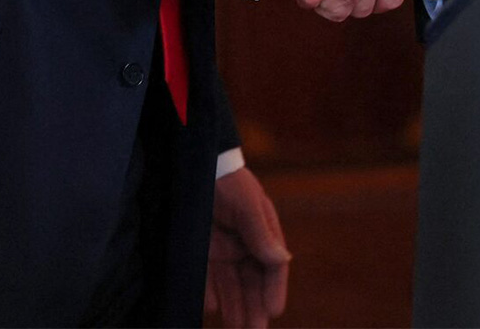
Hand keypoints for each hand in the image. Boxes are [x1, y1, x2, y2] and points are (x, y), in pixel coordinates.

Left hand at [205, 167, 288, 328]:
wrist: (196, 167)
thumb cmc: (228, 182)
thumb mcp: (247, 205)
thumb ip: (261, 233)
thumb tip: (283, 259)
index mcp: (263, 232)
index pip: (273, 266)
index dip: (274, 289)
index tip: (274, 310)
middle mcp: (245, 244)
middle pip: (252, 281)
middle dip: (254, 307)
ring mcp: (223, 249)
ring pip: (231, 285)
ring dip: (235, 306)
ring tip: (236, 328)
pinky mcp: (202, 251)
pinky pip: (207, 278)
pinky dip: (210, 294)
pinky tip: (212, 309)